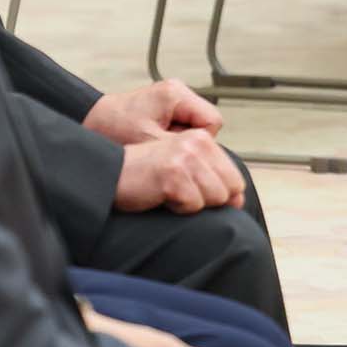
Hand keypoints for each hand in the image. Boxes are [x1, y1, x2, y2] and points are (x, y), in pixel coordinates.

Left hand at [86, 77, 224, 143]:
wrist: (88, 123)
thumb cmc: (110, 129)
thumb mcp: (149, 143)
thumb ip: (180, 149)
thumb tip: (204, 163)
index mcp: (176, 93)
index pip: (212, 121)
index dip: (200, 141)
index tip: (178, 151)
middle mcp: (177, 91)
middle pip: (206, 124)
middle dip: (189, 142)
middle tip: (166, 150)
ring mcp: (171, 99)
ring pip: (196, 128)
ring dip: (180, 142)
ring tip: (156, 145)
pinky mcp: (164, 108)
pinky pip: (183, 128)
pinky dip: (172, 139)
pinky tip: (155, 143)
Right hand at [114, 129, 246, 212]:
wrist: (107, 174)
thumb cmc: (144, 174)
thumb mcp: (183, 167)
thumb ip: (213, 178)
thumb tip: (239, 201)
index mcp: (202, 139)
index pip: (234, 178)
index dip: (219, 194)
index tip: (193, 191)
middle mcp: (197, 144)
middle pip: (228, 190)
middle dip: (206, 199)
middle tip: (177, 190)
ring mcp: (186, 158)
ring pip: (214, 198)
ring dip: (190, 203)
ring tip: (168, 191)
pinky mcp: (173, 175)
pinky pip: (193, 205)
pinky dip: (176, 207)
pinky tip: (159, 195)